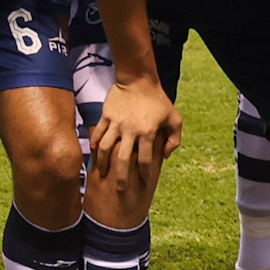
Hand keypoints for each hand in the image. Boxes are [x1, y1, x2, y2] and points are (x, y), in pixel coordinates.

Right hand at [88, 75, 181, 194]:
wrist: (138, 79)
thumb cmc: (158, 100)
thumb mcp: (174, 118)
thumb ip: (174, 139)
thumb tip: (166, 156)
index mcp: (148, 133)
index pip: (144, 160)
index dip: (143, 174)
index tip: (142, 183)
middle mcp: (131, 130)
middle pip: (123, 160)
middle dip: (121, 178)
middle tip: (120, 190)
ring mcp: (116, 123)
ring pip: (106, 148)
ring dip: (103, 163)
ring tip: (102, 174)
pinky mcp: (106, 116)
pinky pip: (98, 133)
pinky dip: (95, 145)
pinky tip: (94, 154)